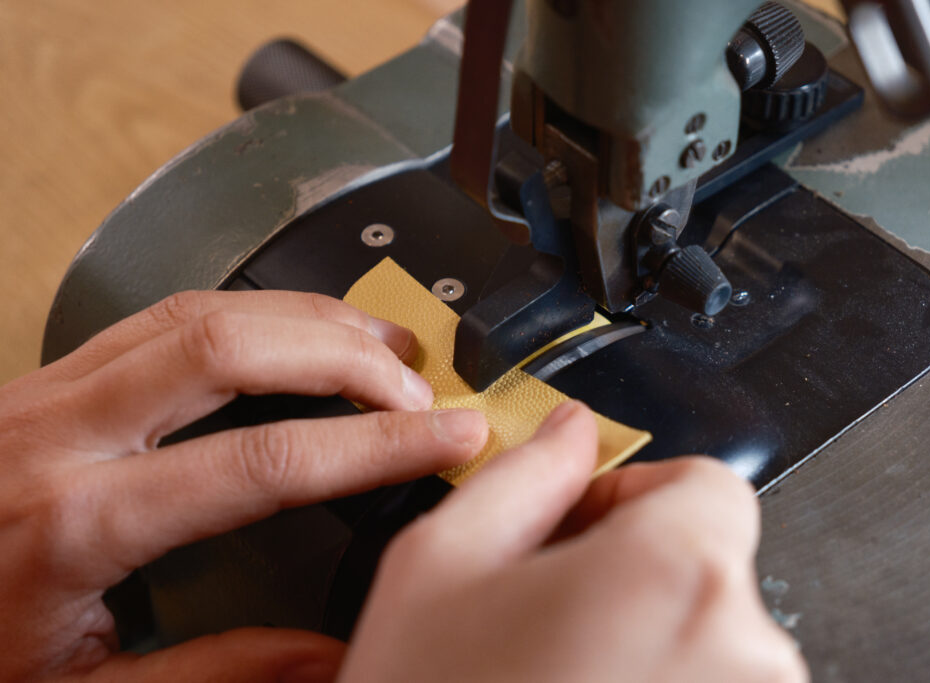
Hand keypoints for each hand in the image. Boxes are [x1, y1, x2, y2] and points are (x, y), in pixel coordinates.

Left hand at [0, 290, 487, 682]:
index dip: (376, 446)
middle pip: (228, 346)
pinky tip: (294, 329)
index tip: (448, 436)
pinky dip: (249, 310)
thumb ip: (215, 674)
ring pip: (196, 309)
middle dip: (346, 354)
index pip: (264, 462)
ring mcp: (44, 393)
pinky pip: (161, 314)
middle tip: (420, 382)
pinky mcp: (45, 379)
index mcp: (73, 524)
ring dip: (305, 317)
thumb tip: (328, 655)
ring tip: (382, 340)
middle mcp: (55, 436)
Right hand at [339, 401, 806, 682]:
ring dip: (648, 650)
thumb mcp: (437, 570)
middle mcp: (743, 652)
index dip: (636, 495)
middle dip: (634, 579)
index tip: (587, 530)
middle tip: (548, 623)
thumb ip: (520, 476)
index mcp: (673, 572)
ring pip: (710, 647)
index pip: (708, 482)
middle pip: (708, 568)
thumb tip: (568, 432)